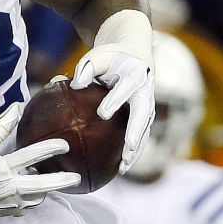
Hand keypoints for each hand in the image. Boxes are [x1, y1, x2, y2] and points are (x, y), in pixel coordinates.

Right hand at [0, 103, 80, 215]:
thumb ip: (3, 123)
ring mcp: (6, 201)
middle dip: (61, 181)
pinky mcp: (4, 210)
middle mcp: (5, 186)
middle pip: (41, 185)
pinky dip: (31, 197)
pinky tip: (31, 189)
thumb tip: (20, 107)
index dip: (49, 149)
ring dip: (44, 189)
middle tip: (75, 177)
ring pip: (36, 198)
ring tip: (46, 179)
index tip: (64, 145)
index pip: (29, 156)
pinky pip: (26, 206)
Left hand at [72, 47, 153, 173]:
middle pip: (142, 114)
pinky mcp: (145, 117)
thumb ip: (87, 67)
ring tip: (124, 166)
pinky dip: (134, 151)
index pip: (126, 88)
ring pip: (144, 130)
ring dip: (137, 148)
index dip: (115, 100)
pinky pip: (141, 136)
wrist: (135, 56)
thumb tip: (74, 85)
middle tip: (128, 146)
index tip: (102, 113)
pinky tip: (122, 167)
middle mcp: (145, 92)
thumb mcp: (99, 56)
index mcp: (135, 74)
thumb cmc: (111, 58)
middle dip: (136, 130)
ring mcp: (148, 106)